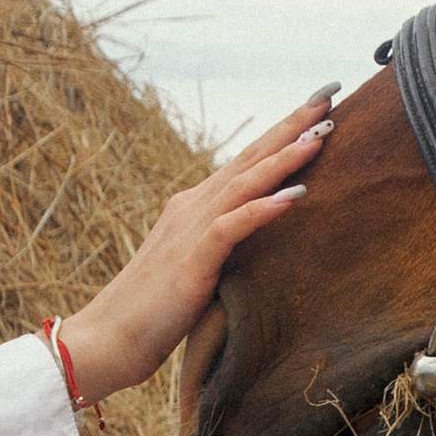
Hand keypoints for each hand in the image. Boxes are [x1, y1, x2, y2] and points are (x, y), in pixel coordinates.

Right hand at [58, 86, 338, 404]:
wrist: (107, 340)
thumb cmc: (153, 314)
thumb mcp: (197, 270)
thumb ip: (222, 248)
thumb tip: (259, 247)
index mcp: (195, 208)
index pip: (246, 162)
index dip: (282, 133)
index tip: (318, 107)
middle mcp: (192, 208)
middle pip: (250, 158)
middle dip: (291, 126)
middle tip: (329, 94)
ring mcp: (190, 230)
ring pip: (245, 182)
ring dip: (285, 156)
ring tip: (322, 134)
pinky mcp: (191, 261)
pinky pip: (232, 226)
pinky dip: (264, 208)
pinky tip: (296, 194)